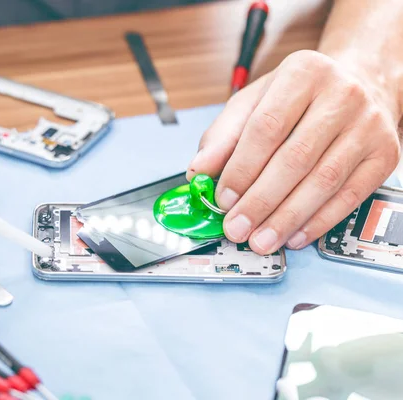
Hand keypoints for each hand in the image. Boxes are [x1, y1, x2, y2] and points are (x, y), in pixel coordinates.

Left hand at [188, 50, 401, 254]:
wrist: (362, 84)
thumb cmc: (300, 96)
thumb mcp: (255, 102)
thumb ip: (223, 135)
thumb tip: (199, 171)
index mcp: (303, 73)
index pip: (266, 127)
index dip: (241, 169)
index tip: (222, 199)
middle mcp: (342, 95)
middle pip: (295, 158)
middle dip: (260, 201)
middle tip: (236, 228)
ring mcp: (368, 125)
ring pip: (323, 181)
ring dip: (287, 218)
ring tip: (261, 240)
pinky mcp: (385, 154)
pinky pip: (350, 196)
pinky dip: (319, 221)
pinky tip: (294, 236)